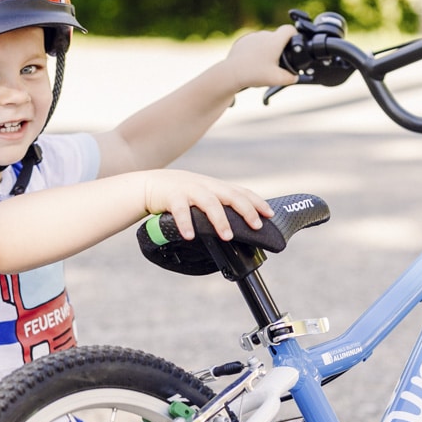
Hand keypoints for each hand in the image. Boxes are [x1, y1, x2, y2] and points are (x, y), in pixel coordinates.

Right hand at [142, 170, 271, 239]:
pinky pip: (180, 210)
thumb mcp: (203, 196)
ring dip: (220, 220)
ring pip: (209, 203)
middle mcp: (206, 186)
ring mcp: (189, 189)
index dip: (257, 202)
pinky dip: (186, 223)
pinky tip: (190, 236)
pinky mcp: (172, 196)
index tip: (271, 214)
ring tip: (228, 236)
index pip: (241, 192)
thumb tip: (240, 228)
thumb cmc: (181, 194)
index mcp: (215, 187)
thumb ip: (219, 206)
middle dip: (246, 210)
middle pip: (230, 195)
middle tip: (256, 226)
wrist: (150, 184)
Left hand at [223, 25, 297, 92]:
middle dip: (280, 47)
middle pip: (278, 36)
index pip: (290, 29)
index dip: (295, 35)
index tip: (295, 43)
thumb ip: (291, 78)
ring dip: (268, 48)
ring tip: (265, 64)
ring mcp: (252, 36)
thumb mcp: (277, 79)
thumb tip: (295, 77)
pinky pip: (255, 43)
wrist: (231, 73)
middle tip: (278, 62)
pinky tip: (254, 62)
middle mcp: (264, 35)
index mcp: (275, 41)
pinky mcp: (243, 41)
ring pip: (266, 40)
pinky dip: (257, 50)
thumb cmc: (254, 74)